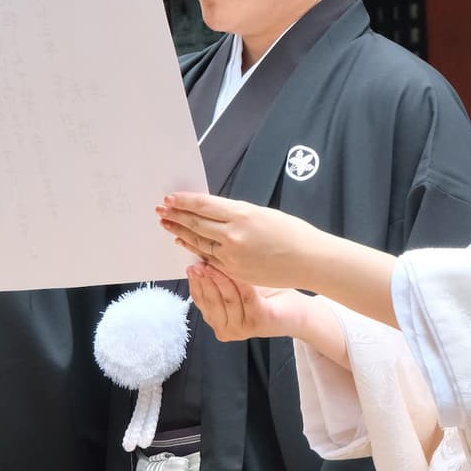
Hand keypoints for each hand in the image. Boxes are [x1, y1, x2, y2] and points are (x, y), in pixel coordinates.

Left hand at [158, 193, 320, 289]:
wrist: (309, 261)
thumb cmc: (292, 233)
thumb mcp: (263, 214)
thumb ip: (237, 214)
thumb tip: (213, 212)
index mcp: (242, 214)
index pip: (204, 205)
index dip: (184, 201)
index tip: (170, 198)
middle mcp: (234, 234)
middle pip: (196, 223)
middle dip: (176, 215)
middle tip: (161, 210)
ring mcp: (232, 255)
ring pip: (199, 242)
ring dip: (180, 232)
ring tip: (166, 224)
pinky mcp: (234, 271)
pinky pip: (209, 258)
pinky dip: (194, 249)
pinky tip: (185, 243)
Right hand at [187, 264, 303, 341]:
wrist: (296, 311)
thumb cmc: (267, 296)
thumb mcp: (237, 285)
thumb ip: (218, 277)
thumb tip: (199, 257)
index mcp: (217, 320)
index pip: (200, 300)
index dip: (195, 282)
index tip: (192, 264)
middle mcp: (225, 328)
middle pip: (211, 299)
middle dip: (205, 278)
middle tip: (201, 260)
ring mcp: (240, 328)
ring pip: (226, 298)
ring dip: (221, 277)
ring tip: (217, 260)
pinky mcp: (257, 323)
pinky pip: (245, 297)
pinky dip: (241, 281)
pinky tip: (239, 266)